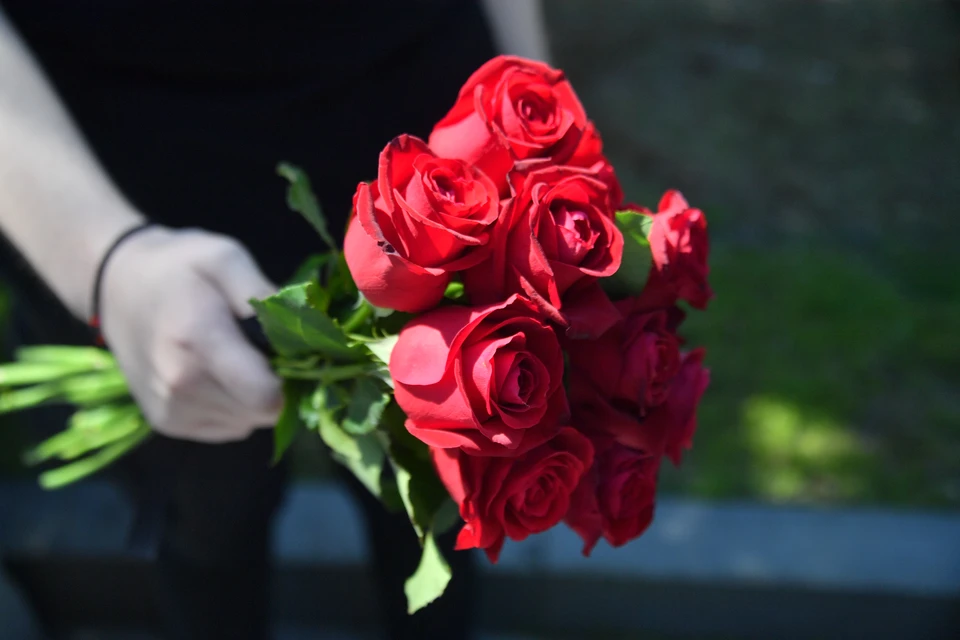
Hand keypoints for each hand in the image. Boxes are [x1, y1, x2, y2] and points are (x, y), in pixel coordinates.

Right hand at [99, 226, 282, 442]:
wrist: (115, 285)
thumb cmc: (178, 266)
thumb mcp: (225, 258)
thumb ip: (263, 294)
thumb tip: (302, 329)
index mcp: (199, 341)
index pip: (267, 397)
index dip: (290, 378)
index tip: (286, 352)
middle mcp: (181, 384)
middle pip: (261, 412)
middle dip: (273, 384)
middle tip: (258, 349)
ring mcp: (171, 409)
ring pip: (247, 422)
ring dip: (252, 396)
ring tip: (232, 358)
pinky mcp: (168, 423)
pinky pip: (228, 427)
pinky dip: (233, 406)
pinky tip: (216, 374)